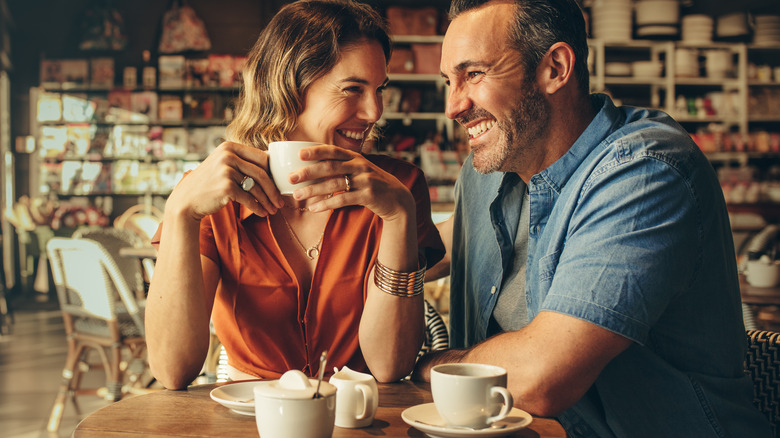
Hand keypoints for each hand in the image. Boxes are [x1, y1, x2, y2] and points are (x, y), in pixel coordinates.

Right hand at [166, 141, 283, 220]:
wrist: (187, 200)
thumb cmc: (209, 183)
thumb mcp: (223, 164)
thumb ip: (242, 161)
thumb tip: (271, 161)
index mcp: (230, 146)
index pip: (262, 158)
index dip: (273, 173)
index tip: (279, 186)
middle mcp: (228, 155)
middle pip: (262, 173)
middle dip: (274, 190)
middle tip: (280, 202)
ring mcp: (226, 171)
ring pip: (257, 188)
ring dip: (267, 201)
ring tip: (273, 210)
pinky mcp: (226, 187)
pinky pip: (249, 199)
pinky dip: (258, 208)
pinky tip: (262, 213)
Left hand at [288, 145, 414, 221]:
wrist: (397, 199)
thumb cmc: (372, 184)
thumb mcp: (360, 170)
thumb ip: (342, 167)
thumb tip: (313, 169)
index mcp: (356, 157)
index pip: (333, 151)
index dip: (316, 151)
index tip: (299, 154)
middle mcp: (360, 166)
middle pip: (330, 167)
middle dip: (309, 172)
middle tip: (291, 178)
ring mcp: (365, 180)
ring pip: (334, 184)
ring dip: (313, 190)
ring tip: (297, 195)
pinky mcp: (368, 195)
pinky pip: (343, 199)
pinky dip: (326, 204)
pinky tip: (314, 208)